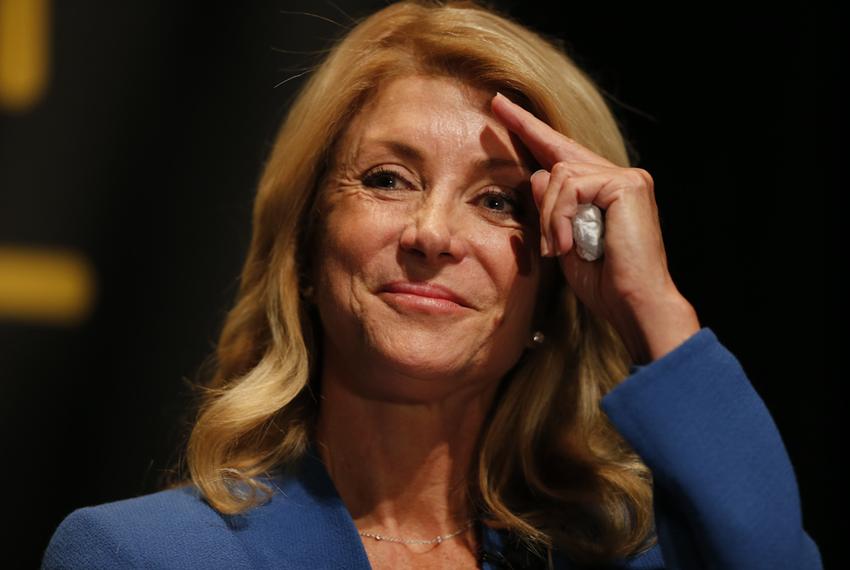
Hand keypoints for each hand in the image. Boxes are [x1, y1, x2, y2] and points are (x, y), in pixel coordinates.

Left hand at [491, 93, 699, 362]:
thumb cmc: (604, 283)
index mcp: (603, 193)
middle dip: (526, 130)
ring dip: (549, 218)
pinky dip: (561, 219)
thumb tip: (536, 176)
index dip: (533, 132)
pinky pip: (571, 187)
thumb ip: (551, 211)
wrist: (634, 304)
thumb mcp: (563, 244)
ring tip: (559, 249)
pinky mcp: (626, 184)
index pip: (563, 157)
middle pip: (559, 153)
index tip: (504, 110)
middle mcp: (619, 178)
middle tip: (496, 102)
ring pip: (559, 176)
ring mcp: (626, 178)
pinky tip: (569, 245)